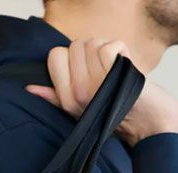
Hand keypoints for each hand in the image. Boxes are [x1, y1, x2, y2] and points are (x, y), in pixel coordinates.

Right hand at [25, 39, 177, 147]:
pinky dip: (120, 50)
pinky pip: (108, 47)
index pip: (54, 56)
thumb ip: (54, 96)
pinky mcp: (115, 75)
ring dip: (104, 51)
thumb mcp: (78, 109)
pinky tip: (123, 65)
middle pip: (74, 46)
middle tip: (102, 71)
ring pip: (91, 44)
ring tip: (113, 70)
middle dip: (88, 53)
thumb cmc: (113, 112)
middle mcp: (79, 93)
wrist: (146, 122)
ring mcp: (97, 85)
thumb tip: (30, 89)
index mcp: (67, 99)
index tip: (84, 71)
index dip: (70, 58)